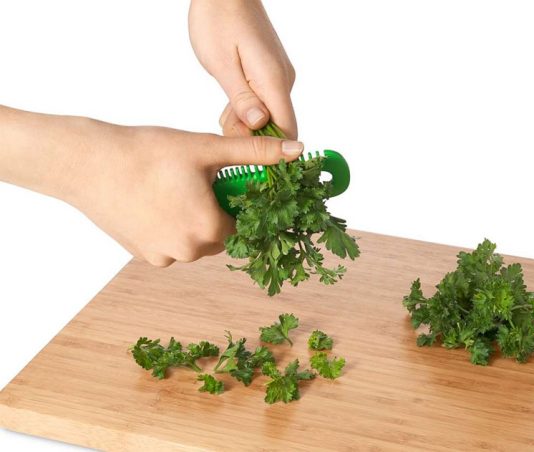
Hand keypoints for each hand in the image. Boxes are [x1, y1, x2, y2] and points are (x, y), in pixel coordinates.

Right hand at [0, 106, 303, 266]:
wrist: (87, 163)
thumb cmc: (148, 152)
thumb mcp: (207, 149)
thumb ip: (255, 153)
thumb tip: (297, 151)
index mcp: (210, 229)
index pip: (246, 225)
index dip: (243, 204)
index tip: (232, 185)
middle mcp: (189, 252)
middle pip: (221, 235)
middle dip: (219, 212)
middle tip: (202, 183)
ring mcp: (164, 258)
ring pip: (196, 241)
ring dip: (196, 221)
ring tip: (177, 189)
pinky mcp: (142, 256)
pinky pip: (172, 245)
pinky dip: (173, 227)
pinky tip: (158, 201)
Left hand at [189, 0, 296, 137]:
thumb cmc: (217, 20)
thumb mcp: (221, 63)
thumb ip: (241, 97)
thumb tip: (259, 124)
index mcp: (274, 80)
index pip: (287, 129)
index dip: (272, 150)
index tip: (248, 156)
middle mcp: (283, 81)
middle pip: (279, 126)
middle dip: (253, 136)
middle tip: (225, 126)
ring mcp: (279, 77)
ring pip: (270, 116)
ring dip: (247, 124)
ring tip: (224, 112)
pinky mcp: (271, 74)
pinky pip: (266, 103)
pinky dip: (248, 111)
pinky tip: (230, 105)